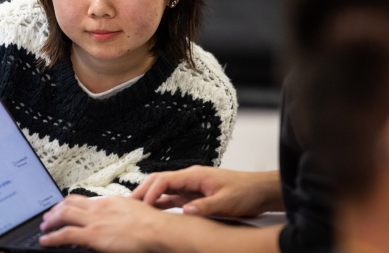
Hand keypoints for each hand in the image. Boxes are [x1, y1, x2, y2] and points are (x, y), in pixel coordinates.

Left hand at [39, 194, 172, 252]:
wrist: (155, 229)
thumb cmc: (151, 223)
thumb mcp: (132, 211)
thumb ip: (119, 213)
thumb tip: (115, 219)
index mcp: (108, 201)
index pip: (81, 198)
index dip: (67, 203)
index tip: (61, 207)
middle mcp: (98, 207)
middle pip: (69, 203)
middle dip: (55, 210)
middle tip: (48, 217)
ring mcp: (94, 220)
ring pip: (64, 215)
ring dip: (51, 221)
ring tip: (44, 227)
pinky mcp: (93, 235)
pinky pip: (66, 234)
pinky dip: (52, 237)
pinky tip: (46, 240)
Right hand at [130, 166, 282, 217]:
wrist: (261, 191)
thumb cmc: (246, 192)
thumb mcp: (227, 202)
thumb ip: (206, 206)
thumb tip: (185, 211)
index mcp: (195, 175)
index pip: (165, 180)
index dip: (151, 191)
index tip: (142, 205)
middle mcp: (190, 178)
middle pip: (159, 181)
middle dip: (142, 191)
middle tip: (128, 204)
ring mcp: (191, 187)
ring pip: (164, 190)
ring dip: (149, 198)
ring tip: (134, 209)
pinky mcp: (195, 196)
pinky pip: (173, 198)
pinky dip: (161, 204)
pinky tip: (153, 213)